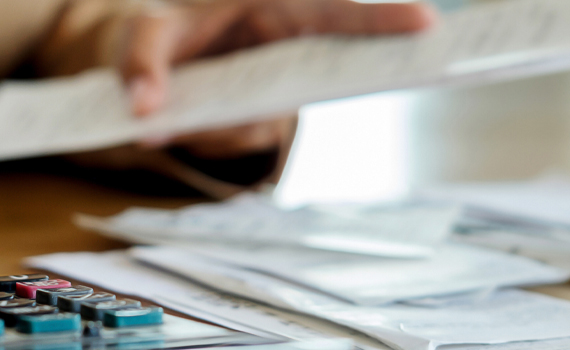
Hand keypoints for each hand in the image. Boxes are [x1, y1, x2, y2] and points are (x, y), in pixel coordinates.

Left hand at [121, 0, 433, 116]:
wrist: (152, 59)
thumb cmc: (161, 28)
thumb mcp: (143, 34)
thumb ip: (143, 62)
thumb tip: (148, 112)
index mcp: (274, 6)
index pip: (335, 13)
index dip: (380, 19)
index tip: (426, 22)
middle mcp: (288, 41)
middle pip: (340, 59)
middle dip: (370, 63)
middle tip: (420, 63)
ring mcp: (280, 82)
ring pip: (276, 112)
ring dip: (229, 121)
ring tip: (168, 111)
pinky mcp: (263, 115)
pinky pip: (247, 133)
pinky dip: (215, 133)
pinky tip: (171, 120)